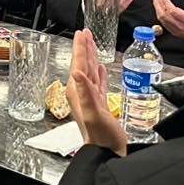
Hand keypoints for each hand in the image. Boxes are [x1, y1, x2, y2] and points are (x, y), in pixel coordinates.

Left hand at [68, 29, 126, 155]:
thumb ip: (85, 92)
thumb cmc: (101, 135)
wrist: (107, 152)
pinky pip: (98, 83)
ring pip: (90, 71)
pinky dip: (99, 73)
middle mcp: (81, 93)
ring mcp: (91, 98)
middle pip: (82, 64)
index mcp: (78, 91)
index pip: (78, 64)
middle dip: (84, 48)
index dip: (80, 47)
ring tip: (91, 44)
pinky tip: (100, 68)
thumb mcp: (93, 112)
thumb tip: (77, 72)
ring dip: (91, 57)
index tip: (81, 33)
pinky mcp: (100, 104)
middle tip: (85, 33)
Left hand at [152, 0, 183, 43]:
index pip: (172, 11)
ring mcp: (178, 31)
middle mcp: (181, 27)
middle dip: (158, 5)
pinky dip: (161, 18)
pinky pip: (165, 26)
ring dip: (158, 11)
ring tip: (157, 3)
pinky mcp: (177, 34)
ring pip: (163, 21)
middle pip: (164, 16)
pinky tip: (161, 12)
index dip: (165, 2)